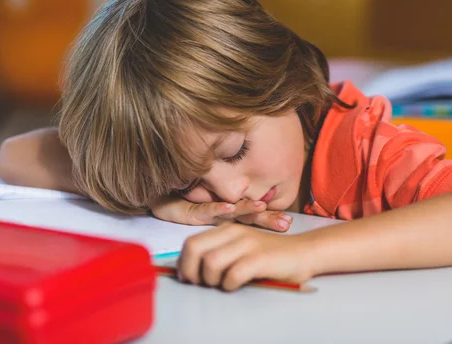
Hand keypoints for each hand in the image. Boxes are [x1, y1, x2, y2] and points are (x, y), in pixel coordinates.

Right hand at [150, 196, 292, 231]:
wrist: (162, 201)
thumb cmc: (188, 211)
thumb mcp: (211, 224)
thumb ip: (226, 236)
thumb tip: (245, 250)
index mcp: (229, 215)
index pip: (252, 217)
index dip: (269, 218)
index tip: (289, 222)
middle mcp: (222, 211)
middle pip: (248, 214)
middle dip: (267, 217)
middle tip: (286, 222)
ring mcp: (209, 208)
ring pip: (231, 209)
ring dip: (246, 208)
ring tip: (261, 207)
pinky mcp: (193, 209)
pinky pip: (207, 209)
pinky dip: (219, 209)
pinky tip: (230, 209)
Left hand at [177, 222, 313, 290]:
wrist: (303, 253)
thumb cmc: (269, 257)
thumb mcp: (239, 249)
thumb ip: (217, 254)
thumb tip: (189, 272)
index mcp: (225, 229)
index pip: (190, 243)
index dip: (183, 263)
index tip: (189, 278)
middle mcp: (233, 232)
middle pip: (194, 249)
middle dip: (191, 271)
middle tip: (201, 283)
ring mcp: (247, 244)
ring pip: (211, 262)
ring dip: (211, 280)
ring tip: (222, 284)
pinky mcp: (260, 258)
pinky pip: (232, 274)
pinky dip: (229, 285)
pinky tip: (235, 285)